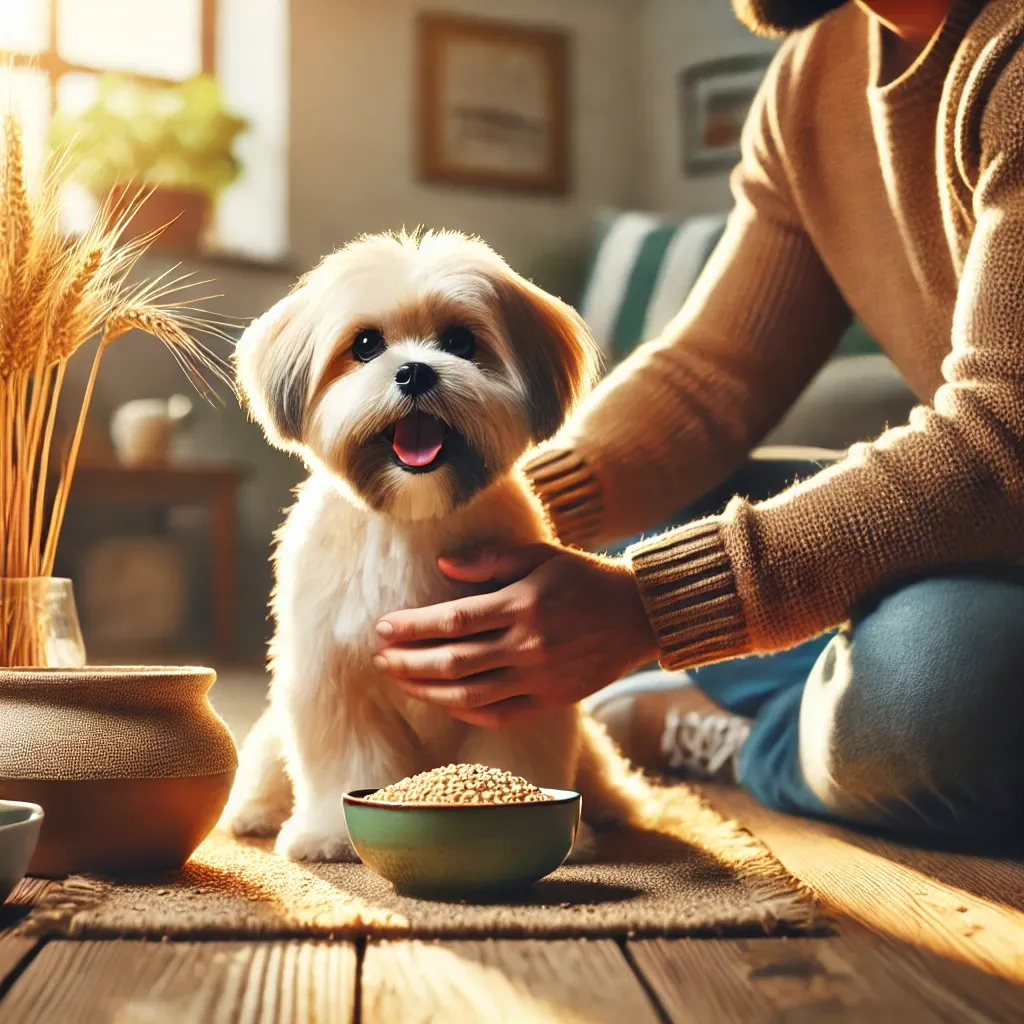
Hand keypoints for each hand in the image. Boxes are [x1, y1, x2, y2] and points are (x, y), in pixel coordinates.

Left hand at [373, 544, 656, 726]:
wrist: (638, 615)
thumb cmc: (585, 577)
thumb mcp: (541, 554)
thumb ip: (490, 559)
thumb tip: (442, 567)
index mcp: (522, 605)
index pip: (453, 621)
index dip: (412, 627)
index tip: (382, 628)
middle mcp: (528, 645)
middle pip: (453, 661)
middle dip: (408, 661)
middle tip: (379, 658)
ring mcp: (539, 678)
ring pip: (469, 694)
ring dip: (426, 690)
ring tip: (399, 681)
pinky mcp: (550, 700)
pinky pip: (498, 714)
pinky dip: (464, 711)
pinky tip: (441, 701)